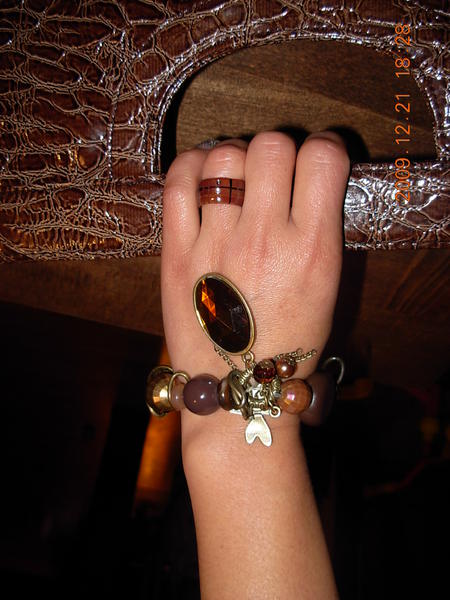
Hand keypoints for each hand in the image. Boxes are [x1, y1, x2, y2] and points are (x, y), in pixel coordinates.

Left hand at [161, 131, 349, 440]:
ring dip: (235, 157)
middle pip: (271, 146)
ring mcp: (215, 245)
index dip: (325, 148)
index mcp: (312, 249)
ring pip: (224, 157)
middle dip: (277, 152)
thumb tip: (304, 175)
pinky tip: (201, 175)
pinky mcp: (176, 254)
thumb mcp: (326, 287)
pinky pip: (176, 183)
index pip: (324, 158)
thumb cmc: (289, 343)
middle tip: (271, 175)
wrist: (237, 390)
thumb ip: (319, 226)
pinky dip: (190, 166)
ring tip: (235, 178)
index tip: (317, 161)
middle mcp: (264, 240)